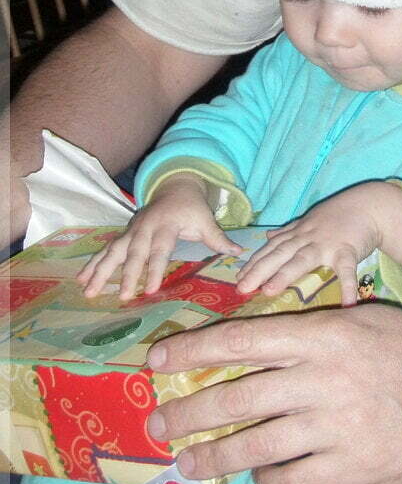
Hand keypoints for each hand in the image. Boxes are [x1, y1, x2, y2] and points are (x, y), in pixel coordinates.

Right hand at [77, 173, 241, 298]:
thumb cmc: (192, 208)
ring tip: (88, 292)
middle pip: (133, 253)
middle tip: (122, 297)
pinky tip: (80, 281)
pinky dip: (92, 265)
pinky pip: (105, 251)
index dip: (154, 269)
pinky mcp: (123, 235)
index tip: (150, 290)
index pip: (159, 250)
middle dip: (126, 275)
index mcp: (165, 225)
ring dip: (100, 271)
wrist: (174, 186)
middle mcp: (144, 228)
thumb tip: (238, 252)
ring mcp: (130, 231)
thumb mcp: (206, 219)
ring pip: (112, 252)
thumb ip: (218, 238)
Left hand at [144, 304, 401, 483]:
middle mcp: (323, 376)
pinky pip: (291, 479)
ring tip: (187, 461)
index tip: (158, 361)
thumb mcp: (363, 321)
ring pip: (255, 443)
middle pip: (237, 394)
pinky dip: (267, 481)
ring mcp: (338, 424)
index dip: (193, 350)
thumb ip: (311, 334)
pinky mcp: (355, 467)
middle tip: (159, 422)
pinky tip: (260, 478)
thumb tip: (254, 351)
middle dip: (189, 410)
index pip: (242, 339)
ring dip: (214, 454)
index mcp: (324, 332)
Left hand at [236, 185, 381, 305]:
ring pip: (302, 260)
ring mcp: (326, 244)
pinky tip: (347, 305)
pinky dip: (347, 286)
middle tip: (241, 288)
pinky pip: (347, 270)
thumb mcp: (309, 221)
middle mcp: (307, 238)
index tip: (238, 278)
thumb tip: (267, 236)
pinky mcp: (348, 250)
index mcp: (297, 233)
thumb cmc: (339, 216)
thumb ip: (288, 231)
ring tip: (269, 291)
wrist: (369, 206)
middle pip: (279, 254)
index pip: (271, 249)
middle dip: (258, 271)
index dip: (254, 263)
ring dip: (285, 275)